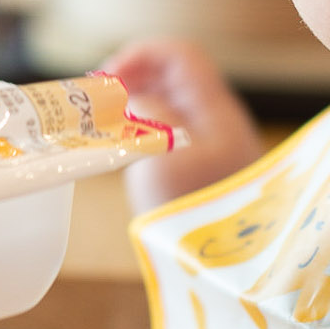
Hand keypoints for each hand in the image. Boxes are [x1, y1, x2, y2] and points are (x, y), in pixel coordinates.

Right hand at [103, 38, 265, 213]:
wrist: (233, 273)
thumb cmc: (196, 216)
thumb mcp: (161, 160)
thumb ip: (148, 117)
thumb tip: (137, 100)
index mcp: (215, 111)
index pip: (179, 55)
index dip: (138, 56)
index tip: (104, 82)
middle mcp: (220, 123)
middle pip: (174, 78)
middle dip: (132, 80)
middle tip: (96, 103)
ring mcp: (217, 149)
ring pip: (171, 107)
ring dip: (135, 108)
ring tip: (102, 127)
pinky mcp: (207, 175)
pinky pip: (172, 136)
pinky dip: (144, 135)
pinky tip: (123, 153)